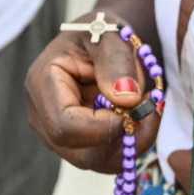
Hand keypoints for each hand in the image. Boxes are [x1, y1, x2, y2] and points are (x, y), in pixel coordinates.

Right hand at [25, 16, 161, 173]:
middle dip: (120, 139)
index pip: (63, 125)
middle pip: (77, 151)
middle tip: (151, 109)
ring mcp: (56, 133)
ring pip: (93, 161)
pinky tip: (140, 120)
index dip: (101, 127)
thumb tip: (126, 99)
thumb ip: (117, 62)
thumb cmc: (101, 33)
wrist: (101, 41)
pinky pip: (102, 160)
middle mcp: (42, 114)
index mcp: (42, 82)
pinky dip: (127, 147)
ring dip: (129, 144)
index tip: (134, 109)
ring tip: (149, 111)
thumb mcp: (111, 35)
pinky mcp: (75, 143)